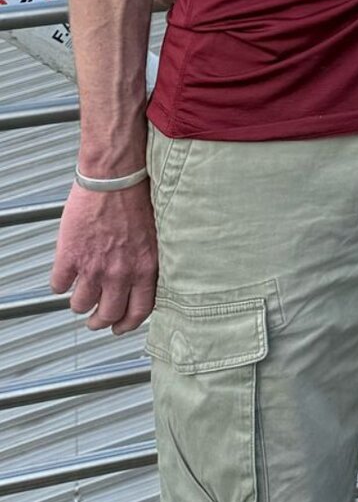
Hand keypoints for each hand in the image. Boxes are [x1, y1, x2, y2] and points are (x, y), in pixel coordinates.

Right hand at [50, 179, 158, 334]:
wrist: (114, 175)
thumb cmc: (136, 195)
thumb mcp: (154, 234)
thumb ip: (146, 261)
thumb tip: (140, 279)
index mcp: (145, 267)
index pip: (139, 311)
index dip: (127, 324)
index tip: (119, 327)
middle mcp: (120, 273)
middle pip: (107, 315)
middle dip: (99, 321)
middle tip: (94, 320)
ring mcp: (93, 267)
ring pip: (80, 304)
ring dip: (78, 304)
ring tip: (79, 296)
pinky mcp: (70, 256)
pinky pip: (59, 285)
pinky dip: (59, 284)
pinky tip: (63, 276)